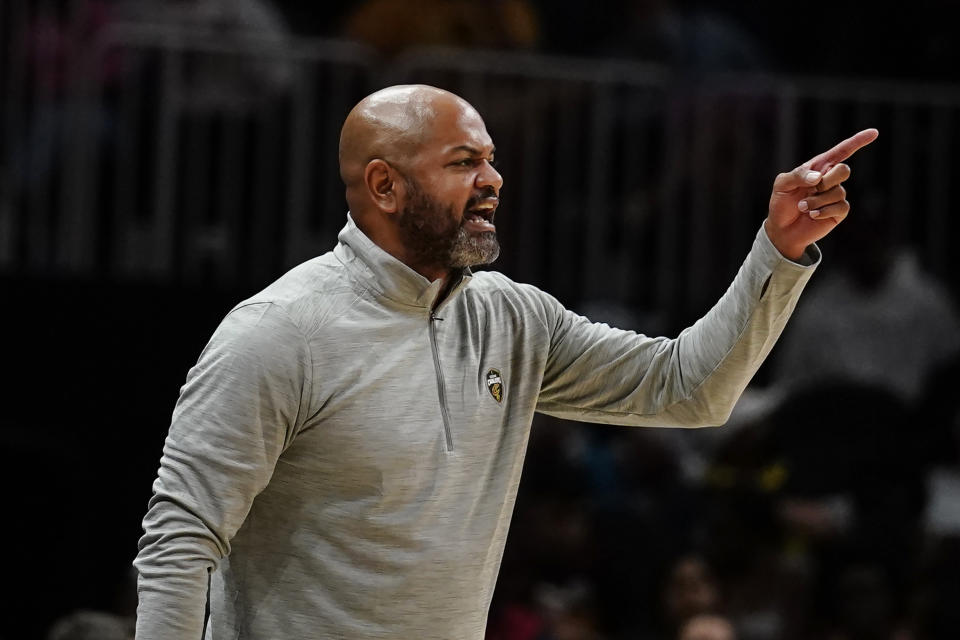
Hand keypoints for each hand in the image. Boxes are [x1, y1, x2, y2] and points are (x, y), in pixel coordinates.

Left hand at [765, 128, 878, 259]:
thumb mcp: (782, 185)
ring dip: (817, 200)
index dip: (857, 141)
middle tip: (810, 189)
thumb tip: (818, 177)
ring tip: (803, 207)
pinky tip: (812, 215)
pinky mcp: (838, 212)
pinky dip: (823, 211)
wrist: (782, 229)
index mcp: (818, 167)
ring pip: (838, 192)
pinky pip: (840, 207)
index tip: (874, 132)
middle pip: (843, 170)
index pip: (841, 152)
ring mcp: (835, 195)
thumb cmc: (781, 203)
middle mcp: (830, 179)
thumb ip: (798, 175)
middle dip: (827, 181)